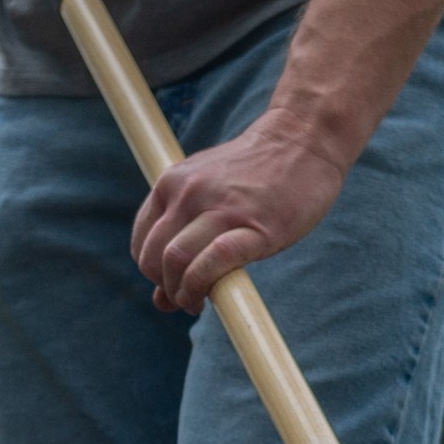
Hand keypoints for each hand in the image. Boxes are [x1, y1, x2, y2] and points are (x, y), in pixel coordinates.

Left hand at [129, 109, 350, 313]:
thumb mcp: (208, 192)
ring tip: (197, 302)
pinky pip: (214, 260)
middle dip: (166, 288)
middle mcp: (189, 193)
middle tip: (186, 300)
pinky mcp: (254, 226)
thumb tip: (160, 300)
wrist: (301, 140)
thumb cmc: (257, 175)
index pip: (142, 243)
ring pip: (177, 260)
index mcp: (172, 183)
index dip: (152, 275)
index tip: (172, 288)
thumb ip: (183, 234)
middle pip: (155, 257)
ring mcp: (221, 208)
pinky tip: (212, 297)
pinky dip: (203, 286)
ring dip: (181, 293)